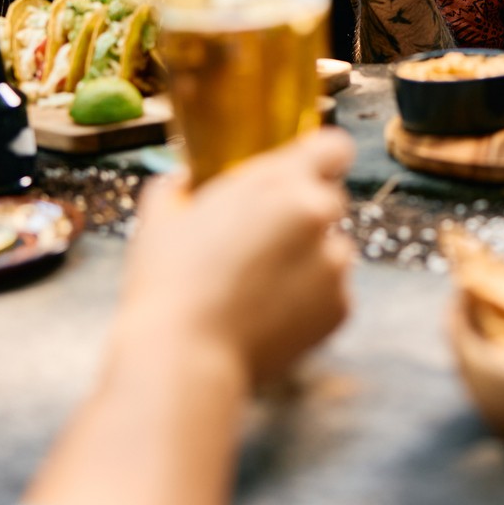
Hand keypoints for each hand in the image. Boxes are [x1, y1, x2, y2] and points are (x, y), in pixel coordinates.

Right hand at [116, 131, 355, 386]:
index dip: (318, 158)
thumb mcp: (162, 216)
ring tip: (258, 285)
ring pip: (331, 248)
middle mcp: (319, 216)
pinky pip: (331, 291)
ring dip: (307, 258)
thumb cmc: (169, 284)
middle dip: (303, 213)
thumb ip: (180, 185)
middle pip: (330, 199)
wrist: (185, 357)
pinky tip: (268, 312)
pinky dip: (309, 299)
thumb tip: (183, 182)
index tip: (302, 172)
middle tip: (262, 238)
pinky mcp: (340, 308)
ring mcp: (335, 265)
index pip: (333, 147)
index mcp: (283, 183)